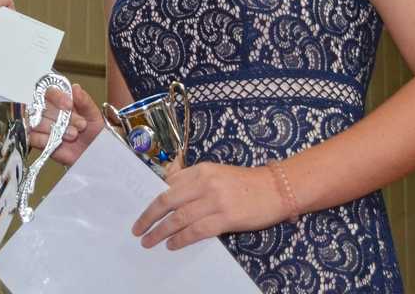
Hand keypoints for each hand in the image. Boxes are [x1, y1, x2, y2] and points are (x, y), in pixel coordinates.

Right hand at [27, 82, 101, 165]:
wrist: (93, 152)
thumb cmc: (93, 132)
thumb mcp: (93, 114)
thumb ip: (84, 101)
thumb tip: (75, 88)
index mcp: (60, 100)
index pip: (49, 91)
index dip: (57, 97)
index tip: (69, 105)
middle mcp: (49, 111)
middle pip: (42, 107)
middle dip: (61, 116)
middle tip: (80, 124)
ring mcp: (42, 125)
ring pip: (37, 121)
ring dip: (55, 128)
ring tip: (73, 135)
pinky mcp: (38, 141)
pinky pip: (33, 137)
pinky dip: (44, 139)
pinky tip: (58, 140)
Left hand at [132, 162, 286, 249]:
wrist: (277, 188)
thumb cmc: (246, 183)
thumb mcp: (216, 173)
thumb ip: (193, 180)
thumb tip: (167, 188)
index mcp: (201, 170)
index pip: (168, 184)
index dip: (152, 199)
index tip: (142, 211)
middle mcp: (205, 183)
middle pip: (167, 201)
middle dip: (149, 216)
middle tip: (137, 229)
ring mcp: (215, 200)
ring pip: (178, 218)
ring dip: (160, 231)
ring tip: (149, 241)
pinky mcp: (226, 218)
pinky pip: (196, 230)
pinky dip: (181, 239)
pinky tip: (172, 245)